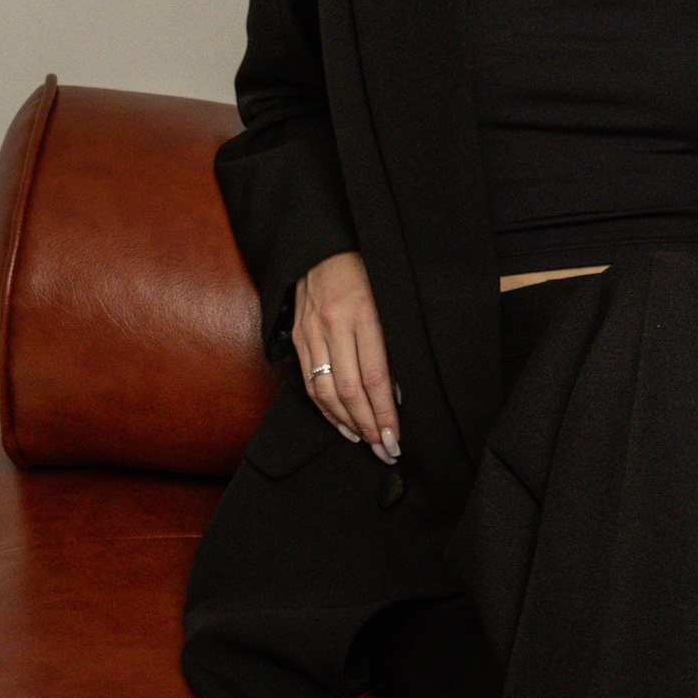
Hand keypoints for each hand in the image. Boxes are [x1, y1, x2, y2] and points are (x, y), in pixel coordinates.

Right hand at [294, 250, 400, 461]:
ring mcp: (311, 333)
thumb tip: (399, 393)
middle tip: (384, 450)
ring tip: (365, 440)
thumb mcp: (389, 300)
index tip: (395, 437)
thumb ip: (393, 343)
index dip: (384, 413)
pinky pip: (309, 382)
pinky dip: (324, 408)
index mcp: (363, 314)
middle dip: (368, 426)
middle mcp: (333, 326)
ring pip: (325, 391)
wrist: (322, 246)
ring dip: (346, 423)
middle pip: (349, 390)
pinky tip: (341, 423)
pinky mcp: (298, 337)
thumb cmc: (367, 271)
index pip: (375, 377)